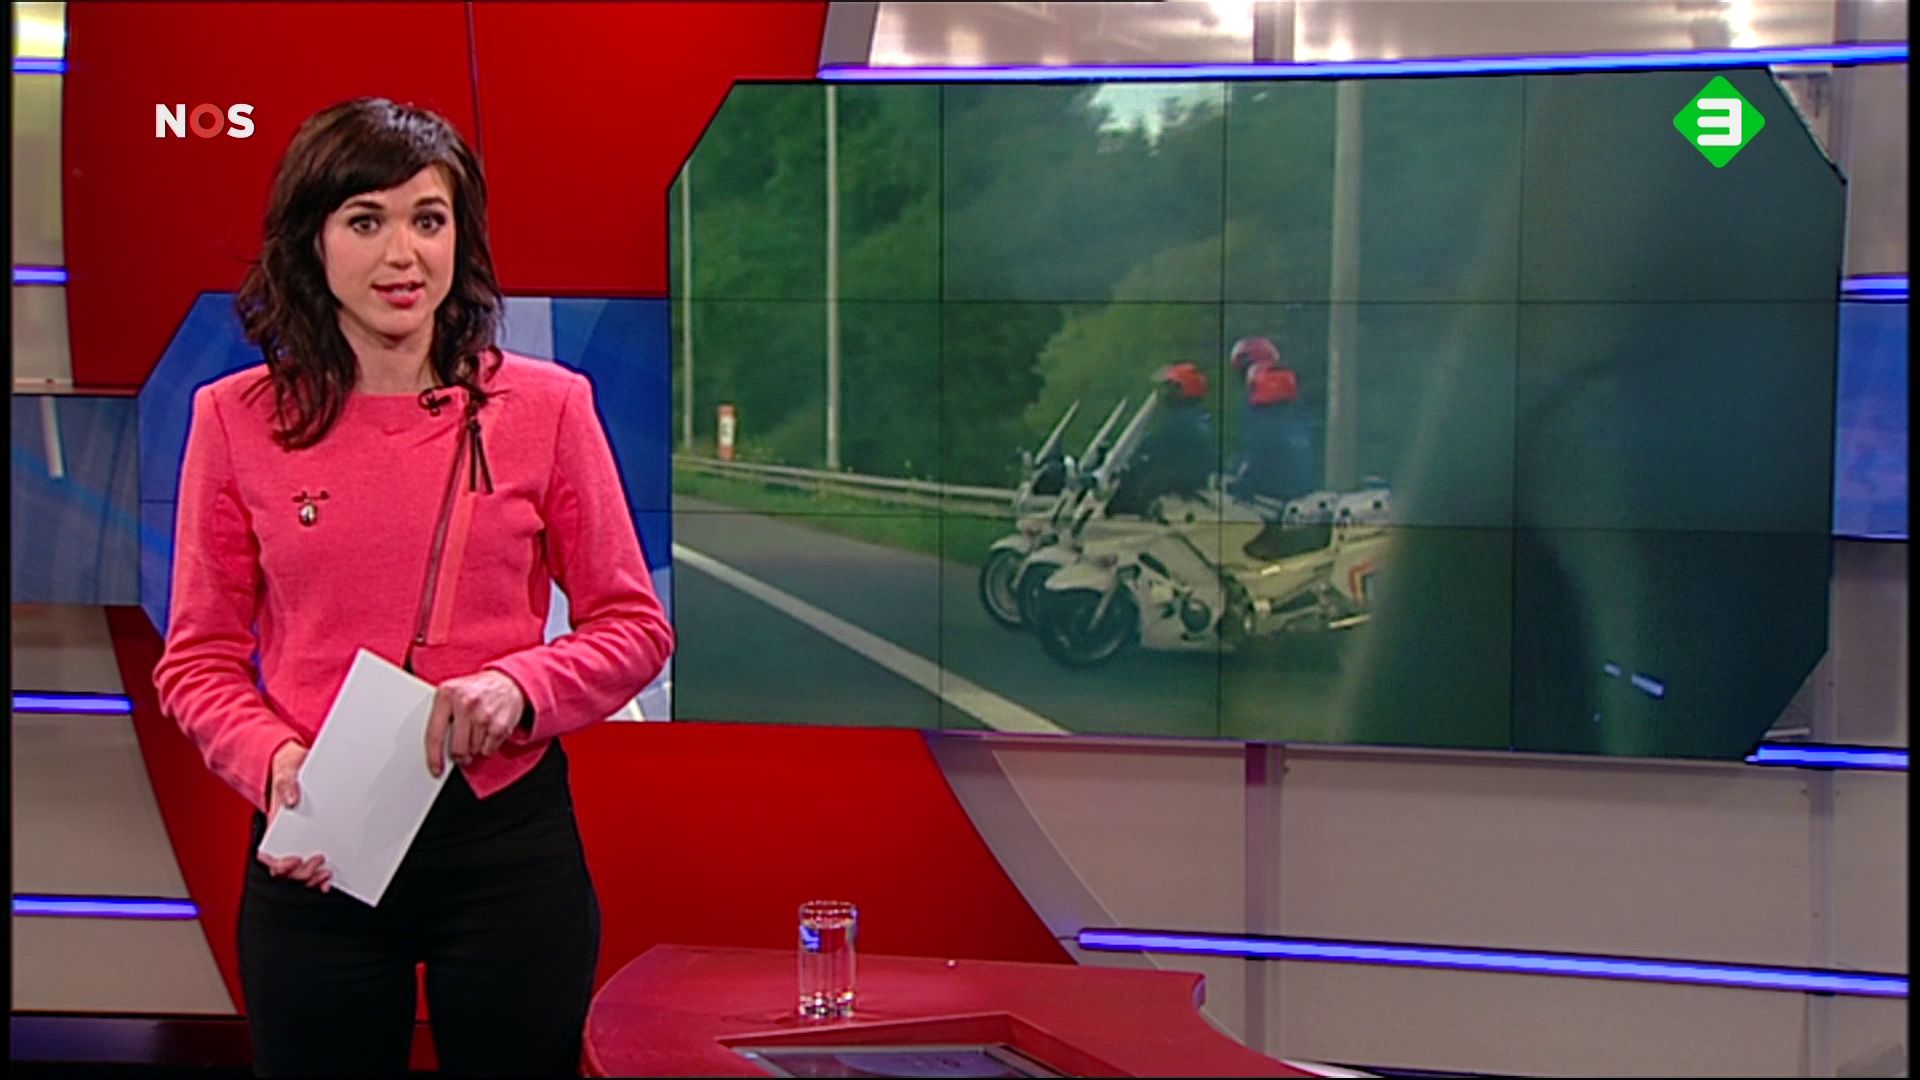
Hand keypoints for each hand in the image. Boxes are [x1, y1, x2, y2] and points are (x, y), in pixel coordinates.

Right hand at [258, 742, 331, 891]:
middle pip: (287, 870)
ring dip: (312, 877)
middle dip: (302, 872)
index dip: (279, 864)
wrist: (300, 762)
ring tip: (327, 872)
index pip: (268, 856)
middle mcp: (286, 838)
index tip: (294, 859)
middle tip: (319, 860)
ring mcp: (301, 841)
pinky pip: (315, 864)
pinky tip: (330, 875)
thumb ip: (287, 784)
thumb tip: (292, 800)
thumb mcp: (286, 772)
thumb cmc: (289, 769)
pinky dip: (320, 875)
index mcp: (275, 826)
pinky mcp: (316, 839)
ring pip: (300, 872)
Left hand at [425, 670, 526, 777]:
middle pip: (456, 748)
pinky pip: (487, 750)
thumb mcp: (453, 693)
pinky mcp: (499, 724)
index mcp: (446, 694)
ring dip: (474, 748)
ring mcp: (483, 714)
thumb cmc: (476, 691)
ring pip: (473, 750)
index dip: (433, 757)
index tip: (435, 769)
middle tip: (462, 752)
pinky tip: (488, 731)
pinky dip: (488, 746)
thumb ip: (441, 714)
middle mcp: (464, 703)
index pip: (434, 734)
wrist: (507, 681)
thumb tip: (434, 749)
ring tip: (477, 731)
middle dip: (459, 755)